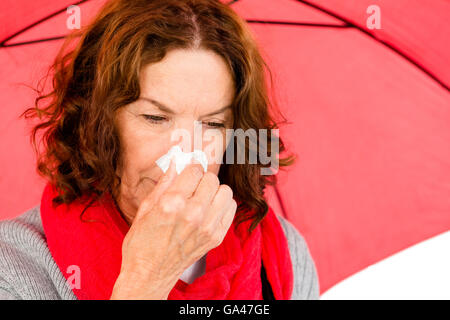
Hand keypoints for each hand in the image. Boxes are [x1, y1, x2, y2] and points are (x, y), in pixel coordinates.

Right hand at [110, 159, 236, 298]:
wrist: (149, 275)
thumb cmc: (142, 243)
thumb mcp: (145, 208)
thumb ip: (164, 183)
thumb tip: (176, 161)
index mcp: (172, 203)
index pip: (195, 170)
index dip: (189, 169)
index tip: (186, 173)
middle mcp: (194, 213)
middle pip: (211, 179)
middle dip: (201, 179)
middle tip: (192, 187)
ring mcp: (208, 227)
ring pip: (225, 192)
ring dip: (214, 192)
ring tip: (202, 198)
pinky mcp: (216, 238)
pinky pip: (230, 209)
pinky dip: (221, 206)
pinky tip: (209, 210)